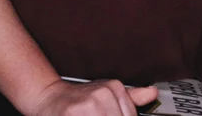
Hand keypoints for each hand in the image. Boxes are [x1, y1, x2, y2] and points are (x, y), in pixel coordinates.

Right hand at [31, 79, 157, 115]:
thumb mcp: (107, 93)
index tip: (112, 115)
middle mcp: (104, 93)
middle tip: (100, 115)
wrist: (49, 97)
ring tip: (92, 115)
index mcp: (115, 88)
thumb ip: (131, 97)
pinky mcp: (72, 113)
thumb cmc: (80, 99)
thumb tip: (153, 93)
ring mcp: (89, 104)